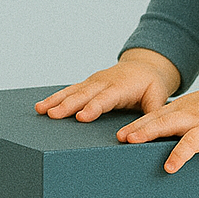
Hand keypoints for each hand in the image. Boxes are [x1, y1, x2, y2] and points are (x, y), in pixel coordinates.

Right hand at [34, 49, 180, 122]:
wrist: (145, 65)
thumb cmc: (152, 84)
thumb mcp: (158, 96)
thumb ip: (152, 112)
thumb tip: (147, 131)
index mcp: (122, 86)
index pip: (106, 98)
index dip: (94, 107)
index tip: (81, 117)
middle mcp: (104, 82)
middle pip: (84, 94)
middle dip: (68, 105)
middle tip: (53, 115)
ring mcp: (94, 82)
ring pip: (73, 91)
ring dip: (56, 100)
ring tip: (40, 110)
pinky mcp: (87, 84)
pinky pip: (69, 90)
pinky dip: (55, 97)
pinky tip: (41, 106)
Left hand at [117, 81, 198, 173]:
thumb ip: (185, 120)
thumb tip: (170, 134)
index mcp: (183, 108)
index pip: (156, 115)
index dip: (138, 124)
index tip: (121, 133)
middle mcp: (186, 112)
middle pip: (156, 118)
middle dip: (137, 127)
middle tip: (118, 137)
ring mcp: (196, 120)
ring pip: (168, 124)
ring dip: (148, 132)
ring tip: (132, 141)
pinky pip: (190, 143)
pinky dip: (179, 154)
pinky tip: (169, 166)